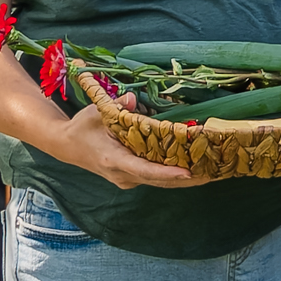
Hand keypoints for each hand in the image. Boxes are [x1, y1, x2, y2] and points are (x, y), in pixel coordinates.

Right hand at [47, 109, 198, 189]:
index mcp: (114, 160)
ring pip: (160, 182)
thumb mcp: (95, 113)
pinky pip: (156, 179)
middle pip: (159, 180)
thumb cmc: (82, 127)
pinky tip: (196, 170)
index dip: (167, 173)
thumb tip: (134, 99)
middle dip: (187, 178)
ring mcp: (127, 179)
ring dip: (186, 179)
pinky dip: (175, 175)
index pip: (144, 170)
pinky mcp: (131, 178)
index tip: (188, 172)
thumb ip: (116, 106)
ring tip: (213, 172)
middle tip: (214, 171)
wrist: (66, 146)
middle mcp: (122, 175)